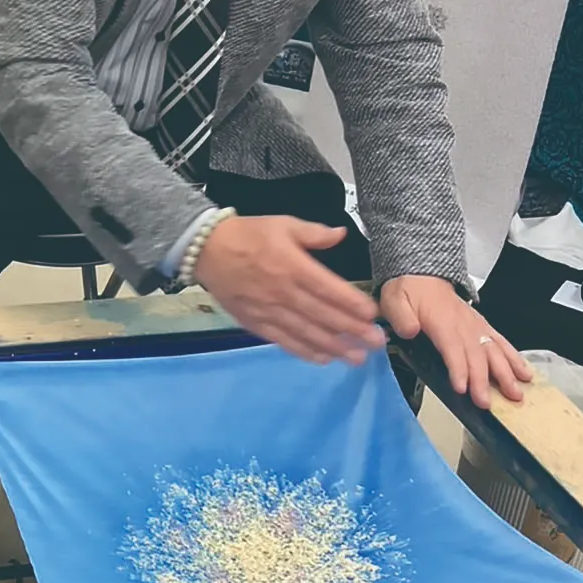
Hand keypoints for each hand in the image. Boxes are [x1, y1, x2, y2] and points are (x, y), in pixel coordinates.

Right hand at [194, 215, 385, 364]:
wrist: (206, 250)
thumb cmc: (248, 235)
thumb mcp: (283, 224)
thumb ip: (314, 233)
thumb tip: (340, 234)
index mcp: (292, 265)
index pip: (327, 288)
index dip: (351, 303)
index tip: (372, 314)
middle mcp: (282, 292)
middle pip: (322, 315)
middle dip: (351, 330)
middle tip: (376, 341)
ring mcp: (268, 311)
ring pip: (306, 332)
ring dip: (333, 347)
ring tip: (357, 357)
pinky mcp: (255, 323)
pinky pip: (283, 341)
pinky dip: (304, 351)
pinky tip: (323, 359)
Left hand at [381, 275, 530, 407]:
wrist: (422, 275)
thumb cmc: (409, 290)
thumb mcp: (394, 299)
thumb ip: (401, 316)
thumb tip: (410, 330)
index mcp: (441, 319)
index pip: (452, 346)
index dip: (458, 368)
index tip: (462, 388)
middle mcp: (463, 323)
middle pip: (476, 354)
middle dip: (483, 380)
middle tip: (487, 403)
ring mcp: (475, 324)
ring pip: (494, 349)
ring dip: (506, 372)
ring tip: (515, 392)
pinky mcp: (482, 326)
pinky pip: (501, 342)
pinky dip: (515, 358)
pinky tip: (525, 373)